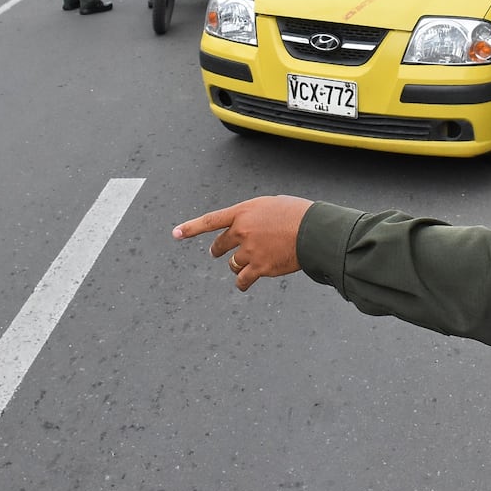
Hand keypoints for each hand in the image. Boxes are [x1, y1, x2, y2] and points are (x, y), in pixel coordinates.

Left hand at [173, 195, 311, 290]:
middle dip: (218, 250)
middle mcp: (242, 231)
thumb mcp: (273, 205)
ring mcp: (250, 251)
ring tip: (248, 264)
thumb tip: (252, 226)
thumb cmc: (299, 214)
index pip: (211, 220)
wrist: (314, 231)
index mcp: (244, 212)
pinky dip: (242, 283)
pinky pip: (243, 280)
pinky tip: (243, 285)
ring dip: (237, 265)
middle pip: (220, 245)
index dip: (191, 228)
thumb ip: (256, 215)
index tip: (176, 233)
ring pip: (233, 264)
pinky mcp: (260, 268)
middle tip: (218, 252)